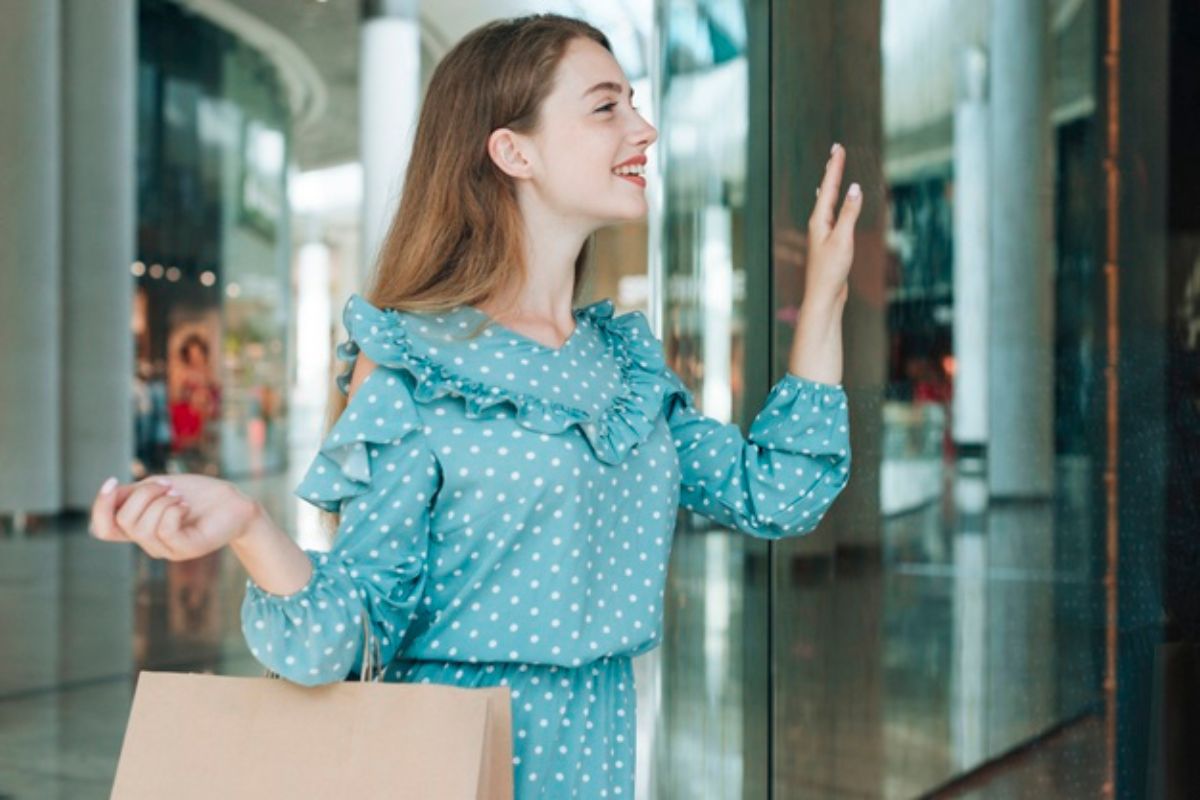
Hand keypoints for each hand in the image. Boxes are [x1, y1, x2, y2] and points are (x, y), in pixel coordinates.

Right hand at [89, 474, 261, 560]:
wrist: (234, 503)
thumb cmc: (197, 494)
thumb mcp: (158, 487)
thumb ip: (132, 494)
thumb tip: (108, 493)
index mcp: (139, 528)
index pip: (102, 529)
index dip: (99, 507)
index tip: (112, 481)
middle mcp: (149, 543)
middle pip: (123, 520)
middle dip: (144, 494)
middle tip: (169, 486)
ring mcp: (167, 549)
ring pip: (142, 526)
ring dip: (161, 501)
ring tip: (180, 496)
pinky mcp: (186, 550)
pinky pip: (165, 530)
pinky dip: (173, 510)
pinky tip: (186, 506)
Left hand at [806, 142, 861, 306]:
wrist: (824, 296)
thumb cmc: (831, 270)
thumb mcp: (843, 239)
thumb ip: (849, 213)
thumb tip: (855, 188)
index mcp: (819, 220)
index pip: (828, 187)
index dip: (834, 166)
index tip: (838, 147)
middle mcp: (818, 223)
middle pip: (825, 190)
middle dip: (832, 170)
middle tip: (836, 150)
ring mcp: (822, 232)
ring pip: (827, 200)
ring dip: (831, 183)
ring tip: (832, 168)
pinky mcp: (829, 241)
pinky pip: (830, 213)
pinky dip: (832, 200)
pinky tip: (829, 201)